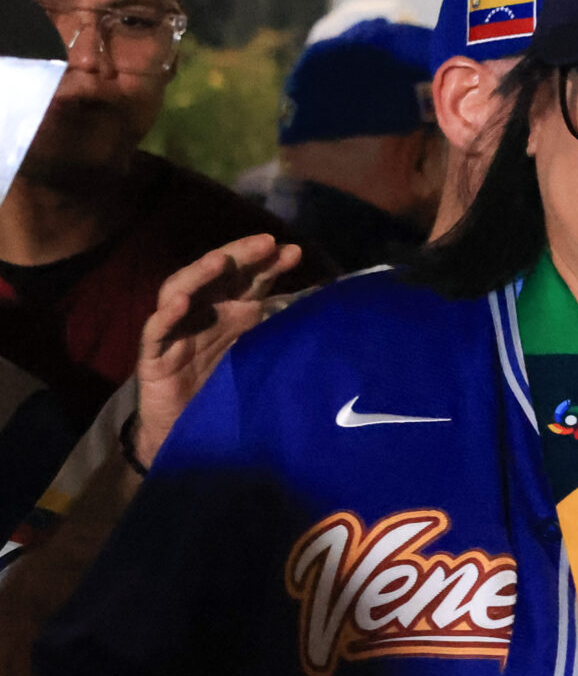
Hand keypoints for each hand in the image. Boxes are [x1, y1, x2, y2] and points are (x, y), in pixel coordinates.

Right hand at [134, 235, 305, 464]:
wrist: (190, 433)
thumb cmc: (226, 390)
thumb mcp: (259, 356)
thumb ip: (279, 332)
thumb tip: (323, 309)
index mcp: (230, 313)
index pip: (248, 279)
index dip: (268, 263)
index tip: (294, 251)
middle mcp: (202, 314)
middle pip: (216, 276)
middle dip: (239, 256)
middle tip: (266, 242)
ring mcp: (175, 331)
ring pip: (180, 291)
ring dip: (200, 274)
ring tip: (220, 261)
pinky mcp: (154, 356)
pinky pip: (156, 331)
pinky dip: (167, 314)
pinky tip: (181, 302)